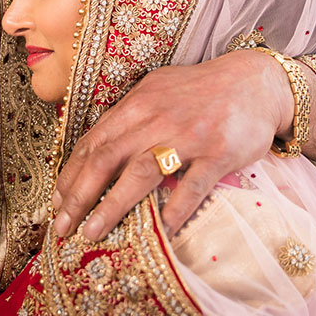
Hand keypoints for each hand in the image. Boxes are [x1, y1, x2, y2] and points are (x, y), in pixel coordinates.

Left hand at [53, 50, 299, 239]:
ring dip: (112, 206)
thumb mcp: (159, 90)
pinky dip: (174, 210)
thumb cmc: (204, 90)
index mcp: (139, 103)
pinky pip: (192, 186)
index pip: (93, 141)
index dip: (70, 175)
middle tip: (64, 226)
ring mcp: (190, 135)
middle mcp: (159, 117)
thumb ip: (129, 115)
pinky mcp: (220, 152)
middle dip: (80, 196)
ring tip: (93, 232)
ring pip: (141, 173)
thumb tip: (96, 147)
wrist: (259, 82)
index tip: (57, 203)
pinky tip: (159, 230)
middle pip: (107, 158)